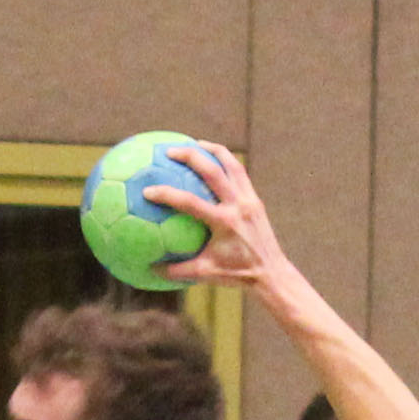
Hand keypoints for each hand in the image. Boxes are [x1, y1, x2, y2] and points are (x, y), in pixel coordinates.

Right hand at [144, 141, 294, 302]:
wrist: (271, 273)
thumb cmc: (237, 275)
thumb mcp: (205, 274)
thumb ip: (177, 271)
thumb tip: (149, 268)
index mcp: (223, 223)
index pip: (190, 202)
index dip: (167, 195)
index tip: (147, 190)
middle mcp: (237, 206)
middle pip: (213, 171)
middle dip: (190, 156)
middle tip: (168, 150)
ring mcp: (248, 200)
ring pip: (231, 165)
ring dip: (212, 150)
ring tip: (195, 144)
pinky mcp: (255, 199)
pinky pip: (239, 174)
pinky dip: (225, 163)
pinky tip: (213, 160)